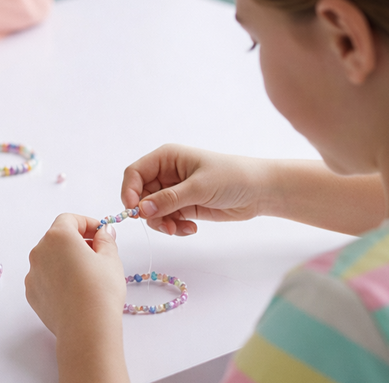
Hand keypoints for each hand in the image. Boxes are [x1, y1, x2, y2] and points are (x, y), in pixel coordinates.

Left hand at [26, 214, 129, 382]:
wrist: (86, 329)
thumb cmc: (101, 290)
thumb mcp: (111, 259)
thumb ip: (105, 239)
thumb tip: (103, 232)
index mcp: (58, 236)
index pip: (69, 220)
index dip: (87, 224)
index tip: (100, 234)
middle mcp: (39, 251)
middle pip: (57, 238)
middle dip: (76, 241)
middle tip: (97, 253)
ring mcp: (32, 273)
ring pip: (50, 258)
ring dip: (65, 260)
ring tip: (87, 275)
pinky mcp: (31, 293)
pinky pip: (44, 277)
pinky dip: (57, 278)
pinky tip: (74, 290)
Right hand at [122, 144, 273, 235]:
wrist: (259, 191)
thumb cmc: (231, 178)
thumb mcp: (198, 187)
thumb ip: (168, 200)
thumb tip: (140, 210)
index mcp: (166, 158)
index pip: (135, 173)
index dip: (129, 191)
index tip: (133, 212)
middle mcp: (166, 173)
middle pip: (141, 196)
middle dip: (149, 214)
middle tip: (165, 226)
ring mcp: (174, 191)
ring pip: (152, 211)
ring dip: (163, 223)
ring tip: (180, 229)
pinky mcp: (183, 206)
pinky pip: (167, 219)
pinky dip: (175, 227)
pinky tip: (191, 228)